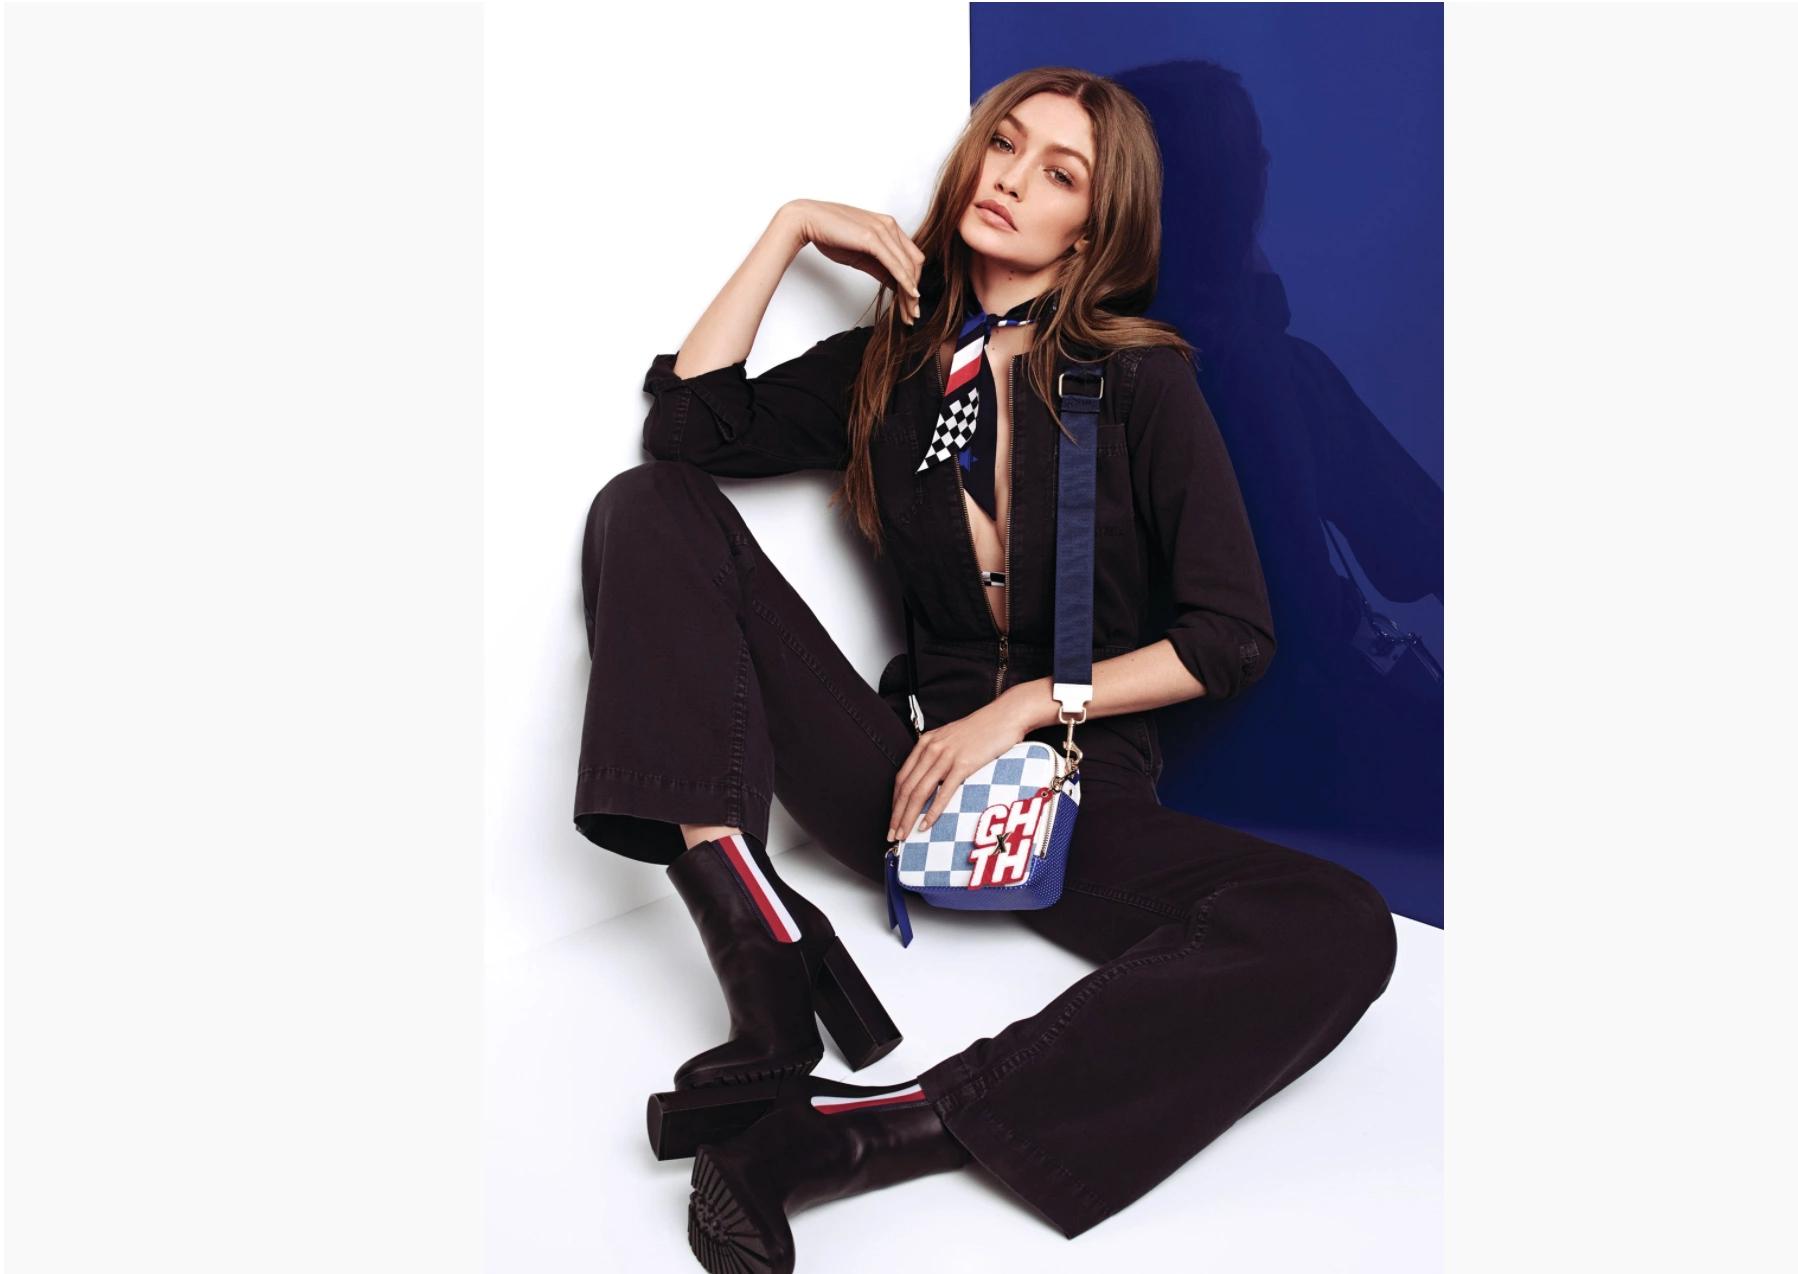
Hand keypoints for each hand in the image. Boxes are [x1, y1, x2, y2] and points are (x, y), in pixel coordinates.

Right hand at [783, 199, 924, 324]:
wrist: (808, 220)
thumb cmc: (830, 234)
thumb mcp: (860, 254)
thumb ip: (879, 266)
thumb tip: (894, 283)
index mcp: (888, 226)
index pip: (910, 257)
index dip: (914, 281)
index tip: (911, 302)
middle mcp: (890, 226)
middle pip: (914, 263)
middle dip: (915, 291)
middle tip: (914, 313)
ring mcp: (883, 230)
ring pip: (907, 266)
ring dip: (910, 292)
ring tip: (911, 312)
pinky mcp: (873, 238)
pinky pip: (895, 264)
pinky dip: (904, 281)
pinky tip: (909, 295)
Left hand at [887, 695, 1034, 842]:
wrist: (1005, 716)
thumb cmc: (982, 729)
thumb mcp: (950, 739)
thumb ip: (937, 755)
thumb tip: (930, 778)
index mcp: (925, 743)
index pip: (901, 778)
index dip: (894, 802)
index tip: (892, 819)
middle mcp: (931, 749)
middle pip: (906, 788)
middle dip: (897, 815)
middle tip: (892, 834)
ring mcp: (946, 757)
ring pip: (920, 792)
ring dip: (909, 817)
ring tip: (904, 835)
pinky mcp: (963, 764)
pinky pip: (943, 792)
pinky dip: (933, 811)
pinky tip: (926, 824)